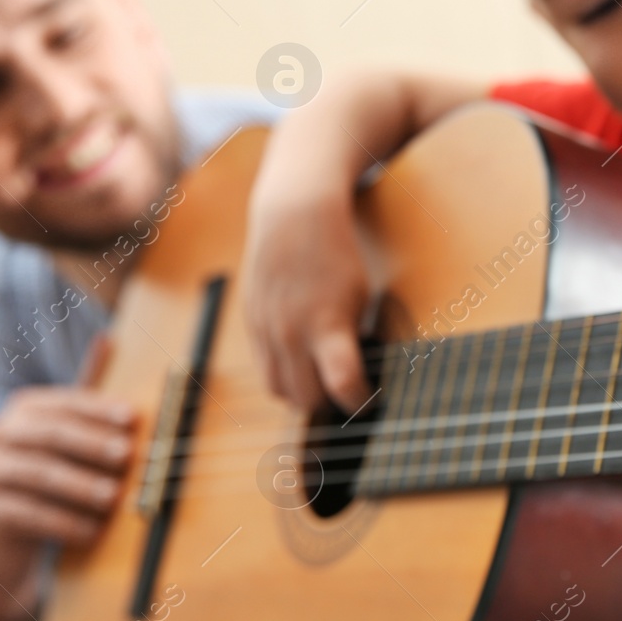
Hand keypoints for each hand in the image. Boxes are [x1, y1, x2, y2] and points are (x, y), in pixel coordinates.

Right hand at [0, 386, 133, 572]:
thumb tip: (142, 429)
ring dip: (81, 485)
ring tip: (113, 496)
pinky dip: (66, 523)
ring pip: (40, 474)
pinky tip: (92, 531)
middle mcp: (0, 434)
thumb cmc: (53, 483)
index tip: (131, 417)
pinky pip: (31, 514)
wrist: (5, 534)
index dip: (99, 409)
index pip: (65, 404)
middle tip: (126, 454)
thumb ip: (97, 434)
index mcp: (24, 410)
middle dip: (92, 444)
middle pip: (50, 435)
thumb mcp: (70, 454)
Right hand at [241, 189, 371, 412]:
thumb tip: (358, 375)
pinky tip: (301, 360)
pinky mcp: (251, 324)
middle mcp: (291, 332)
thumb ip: (353, 340)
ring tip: (322, 381)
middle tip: (347, 393)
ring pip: (277, 389)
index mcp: (326, 324)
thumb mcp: (361, 298)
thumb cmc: (337, 256)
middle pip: (305, 399)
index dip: (359, 401)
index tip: (369, 399)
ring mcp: (266, 330)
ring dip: (300, 394)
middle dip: (329, 404)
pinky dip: (282, 373)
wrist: (294, 216)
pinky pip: (263, 366)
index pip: (342, 384)